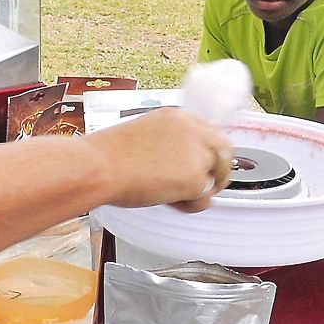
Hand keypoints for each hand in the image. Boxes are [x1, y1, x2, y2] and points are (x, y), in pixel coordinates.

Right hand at [84, 109, 231, 212]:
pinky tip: (169, 202)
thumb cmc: (107, 156)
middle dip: (218, 172)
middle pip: (225, 152)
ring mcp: (196, 153)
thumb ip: (168, 145)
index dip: (208, 154)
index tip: (203, 168)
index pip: (210, 133)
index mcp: (178, 117)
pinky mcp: (194, 177)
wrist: (98, 167)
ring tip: (175, 196)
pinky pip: (204, 199)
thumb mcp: (144, 136)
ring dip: (200, 190)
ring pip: (216, 177)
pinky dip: (190, 206)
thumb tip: (178, 164)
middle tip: (203, 187)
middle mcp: (192, 130)